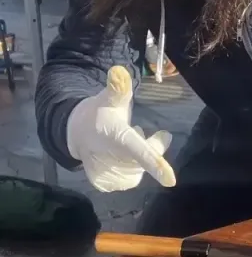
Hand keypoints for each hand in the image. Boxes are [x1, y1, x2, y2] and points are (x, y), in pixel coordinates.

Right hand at [66, 66, 175, 192]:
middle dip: (153, 147)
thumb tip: (119, 71)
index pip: (138, 151)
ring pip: (138, 173)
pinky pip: (129, 180)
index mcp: (116, 137)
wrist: (76, 133)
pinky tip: (122, 156)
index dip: (154, 163)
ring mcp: (105, 175)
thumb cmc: (99, 114)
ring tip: (132, 142)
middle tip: (160, 135)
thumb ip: (118, 88)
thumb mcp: (108, 98)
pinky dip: (131, 169)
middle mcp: (108, 159)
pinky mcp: (104, 184)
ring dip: (141, 159)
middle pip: (144, 161)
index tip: (170, 180)